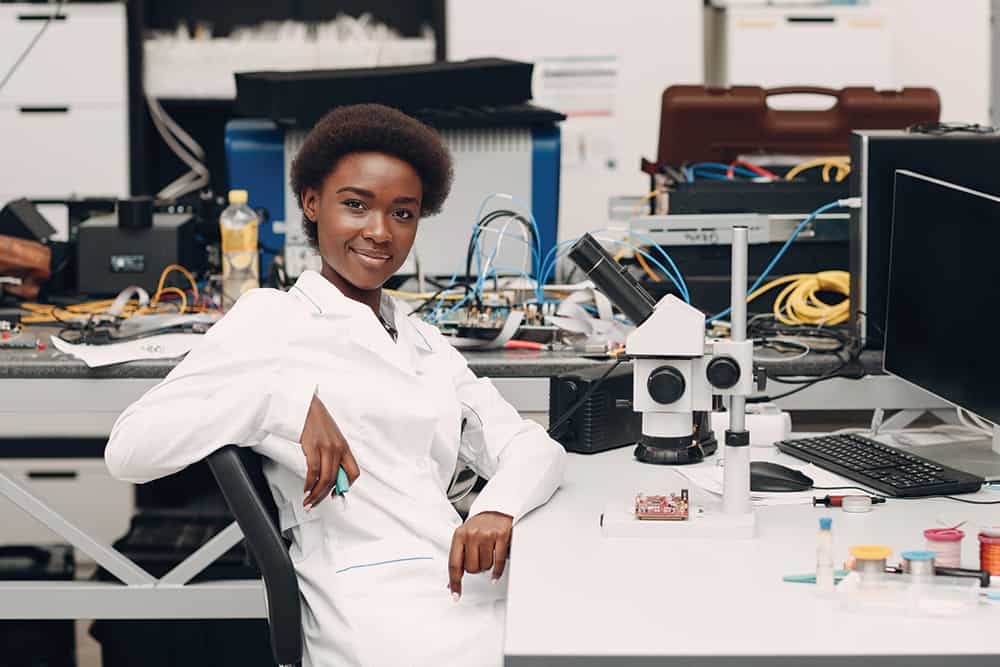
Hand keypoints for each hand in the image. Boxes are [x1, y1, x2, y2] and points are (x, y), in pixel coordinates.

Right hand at [299, 394, 359, 508]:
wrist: (306, 408)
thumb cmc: (317, 423)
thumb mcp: (332, 439)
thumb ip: (334, 456)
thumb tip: (331, 476)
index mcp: (345, 448)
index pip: (354, 472)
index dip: (346, 486)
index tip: (336, 494)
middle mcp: (338, 449)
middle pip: (336, 479)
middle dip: (325, 495)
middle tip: (316, 503)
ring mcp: (326, 448)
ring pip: (325, 479)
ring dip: (316, 494)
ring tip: (309, 501)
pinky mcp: (313, 447)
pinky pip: (313, 471)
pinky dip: (309, 484)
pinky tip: (305, 489)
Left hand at [448, 511, 512, 598]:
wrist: (496, 509)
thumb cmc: (479, 525)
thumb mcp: (464, 537)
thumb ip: (458, 558)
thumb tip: (450, 582)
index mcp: (459, 535)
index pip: (454, 564)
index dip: (454, 582)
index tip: (455, 594)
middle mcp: (472, 534)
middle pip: (471, 568)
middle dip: (475, 569)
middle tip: (478, 561)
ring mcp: (487, 535)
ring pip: (485, 566)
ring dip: (487, 566)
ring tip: (488, 555)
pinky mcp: (501, 536)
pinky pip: (499, 562)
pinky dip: (497, 572)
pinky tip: (494, 574)